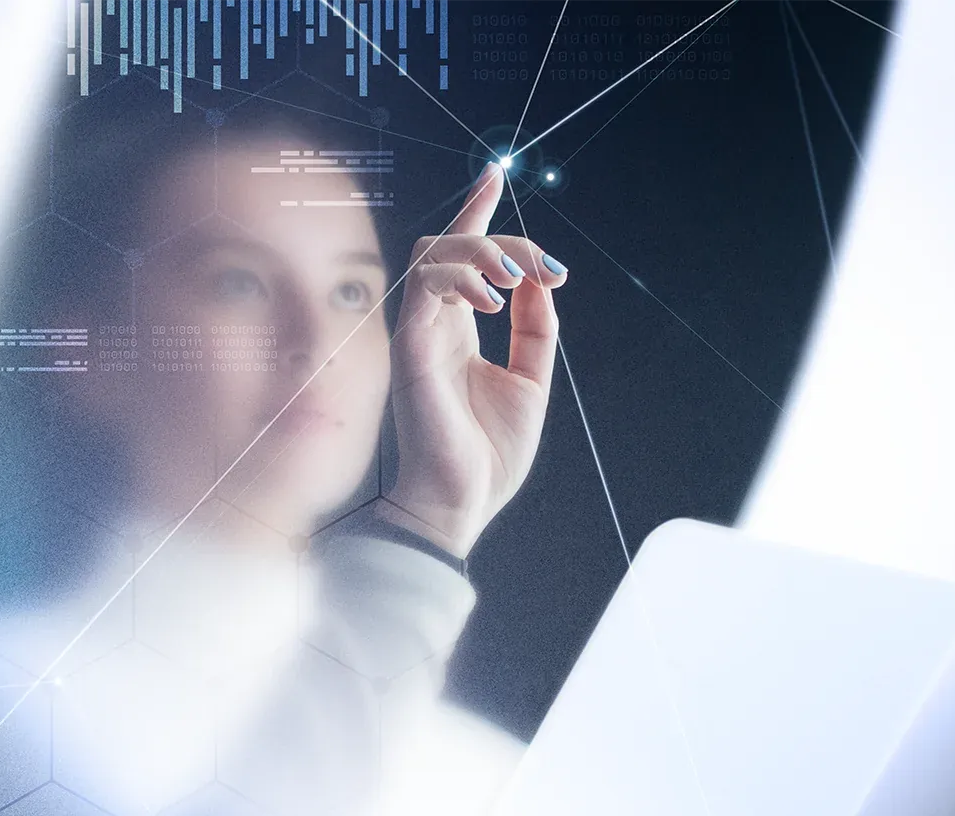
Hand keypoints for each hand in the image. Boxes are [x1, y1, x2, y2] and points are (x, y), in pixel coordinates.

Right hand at [380, 162, 568, 558]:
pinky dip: (461, 279)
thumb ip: (534, 331)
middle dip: (502, 237)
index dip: (481, 213)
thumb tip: (541, 282)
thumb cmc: (488, 454)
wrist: (461, 501)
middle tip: (544, 265)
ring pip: (436, 253)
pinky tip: (494, 303)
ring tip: (517, 276)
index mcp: (460, 331)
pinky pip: (425, 286)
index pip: (466, 257)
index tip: (496, 176)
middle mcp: (436, 324)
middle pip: (455, 245)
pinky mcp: (410, 347)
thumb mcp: (529, 383)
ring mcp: (419, 333)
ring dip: (483, 250)